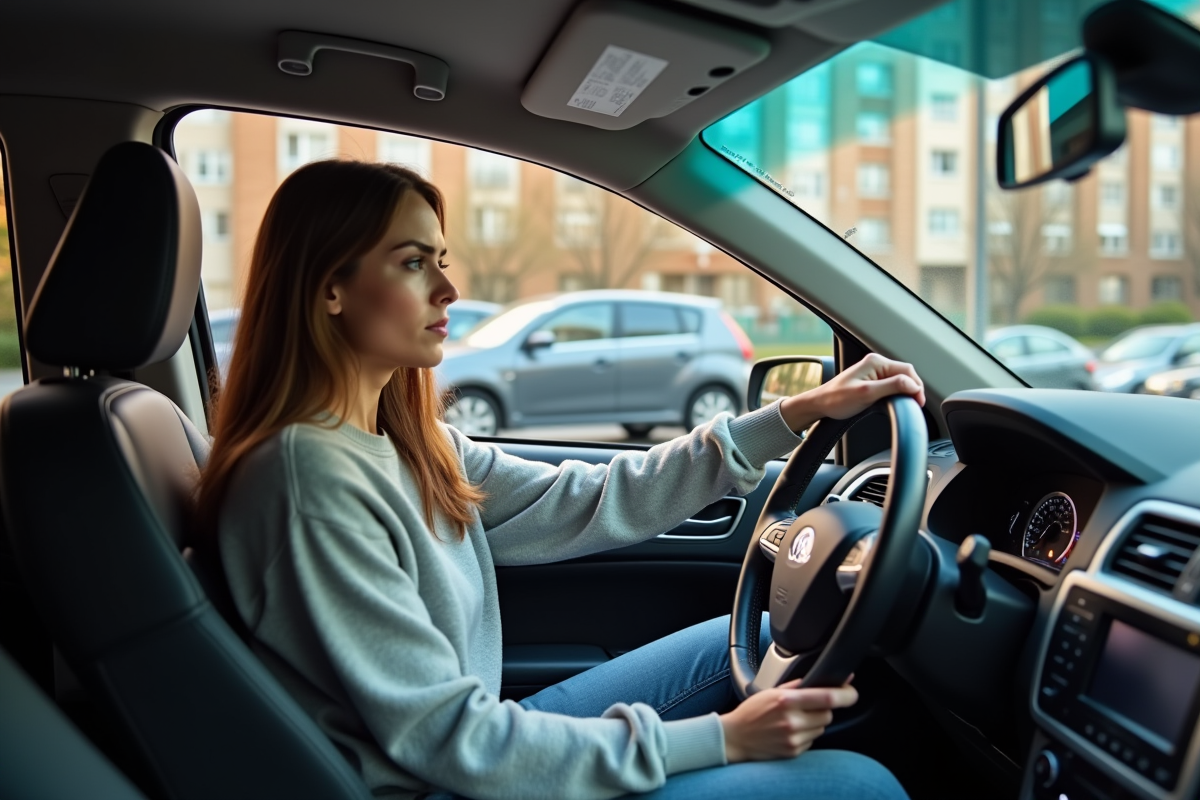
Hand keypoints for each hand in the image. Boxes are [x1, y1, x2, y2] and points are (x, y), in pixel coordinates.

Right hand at [719, 679, 857, 762]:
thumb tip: (825, 678)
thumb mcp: (772, 691)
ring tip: (795, 719)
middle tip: (808, 706)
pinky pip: (812, 740)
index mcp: (787, 700)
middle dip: (823, 708)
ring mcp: (794, 739)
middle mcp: (792, 721)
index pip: (827, 697)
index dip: (846, 694)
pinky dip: (806, 734)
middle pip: (828, 714)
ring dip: (815, 722)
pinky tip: (790, 731)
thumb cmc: (752, 711)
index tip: (852, 691)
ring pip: (822, 728)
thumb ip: (799, 685)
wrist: (735, 737)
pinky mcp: (794, 752)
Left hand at [778, 353, 924, 431]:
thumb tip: (913, 385)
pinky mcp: (871, 381)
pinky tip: (896, 401)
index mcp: (876, 362)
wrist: (820, 405)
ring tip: (906, 403)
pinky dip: (897, 393)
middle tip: (914, 404)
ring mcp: (873, 372)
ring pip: (899, 380)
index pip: (907, 370)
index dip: (917, 386)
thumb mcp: (867, 394)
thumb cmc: (837, 399)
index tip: (918, 401)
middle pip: (905, 374)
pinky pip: (891, 385)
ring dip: (905, 391)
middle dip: (913, 388)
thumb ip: (892, 386)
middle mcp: (876, 364)